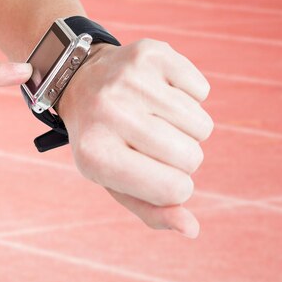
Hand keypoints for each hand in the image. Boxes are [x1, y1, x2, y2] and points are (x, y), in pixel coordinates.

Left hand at [57, 39, 212, 237]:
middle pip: (191, 156)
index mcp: (95, 155)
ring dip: (186, 126)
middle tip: (151, 141)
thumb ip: (152, 211)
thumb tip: (192, 228)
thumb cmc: (103, 139)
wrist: (79, 81)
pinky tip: (156, 92)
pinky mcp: (149, 52)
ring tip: (152, 116)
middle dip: (182, 156)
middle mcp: (108, 112)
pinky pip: (202, 90)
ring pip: (201, 124)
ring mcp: (128, 79)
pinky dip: (189, 95)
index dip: (175, 186)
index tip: (154, 172)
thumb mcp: (114, 180)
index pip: (173, 188)